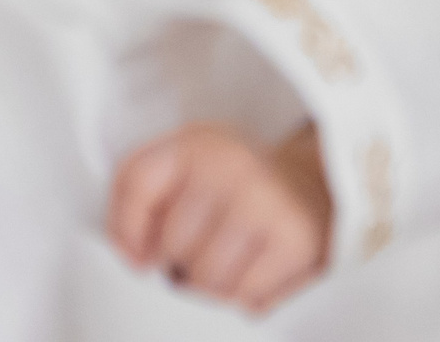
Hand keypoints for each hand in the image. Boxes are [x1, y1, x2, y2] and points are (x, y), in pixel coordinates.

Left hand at [107, 123, 331, 313]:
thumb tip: (133, 257)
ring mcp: (266, 202)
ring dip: (211, 285)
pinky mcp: (296, 241)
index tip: (136, 255)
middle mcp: (230, 165)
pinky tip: (255, 272)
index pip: (137, 181)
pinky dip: (245, 296)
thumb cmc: (235, 185)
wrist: (313, 186)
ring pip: (206, 279)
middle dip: (178, 263)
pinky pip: (245, 297)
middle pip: (171, 244)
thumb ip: (142, 195)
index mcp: (196, 143)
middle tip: (202, 252)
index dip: (125, 227)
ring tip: (228, 263)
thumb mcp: (187, 167)